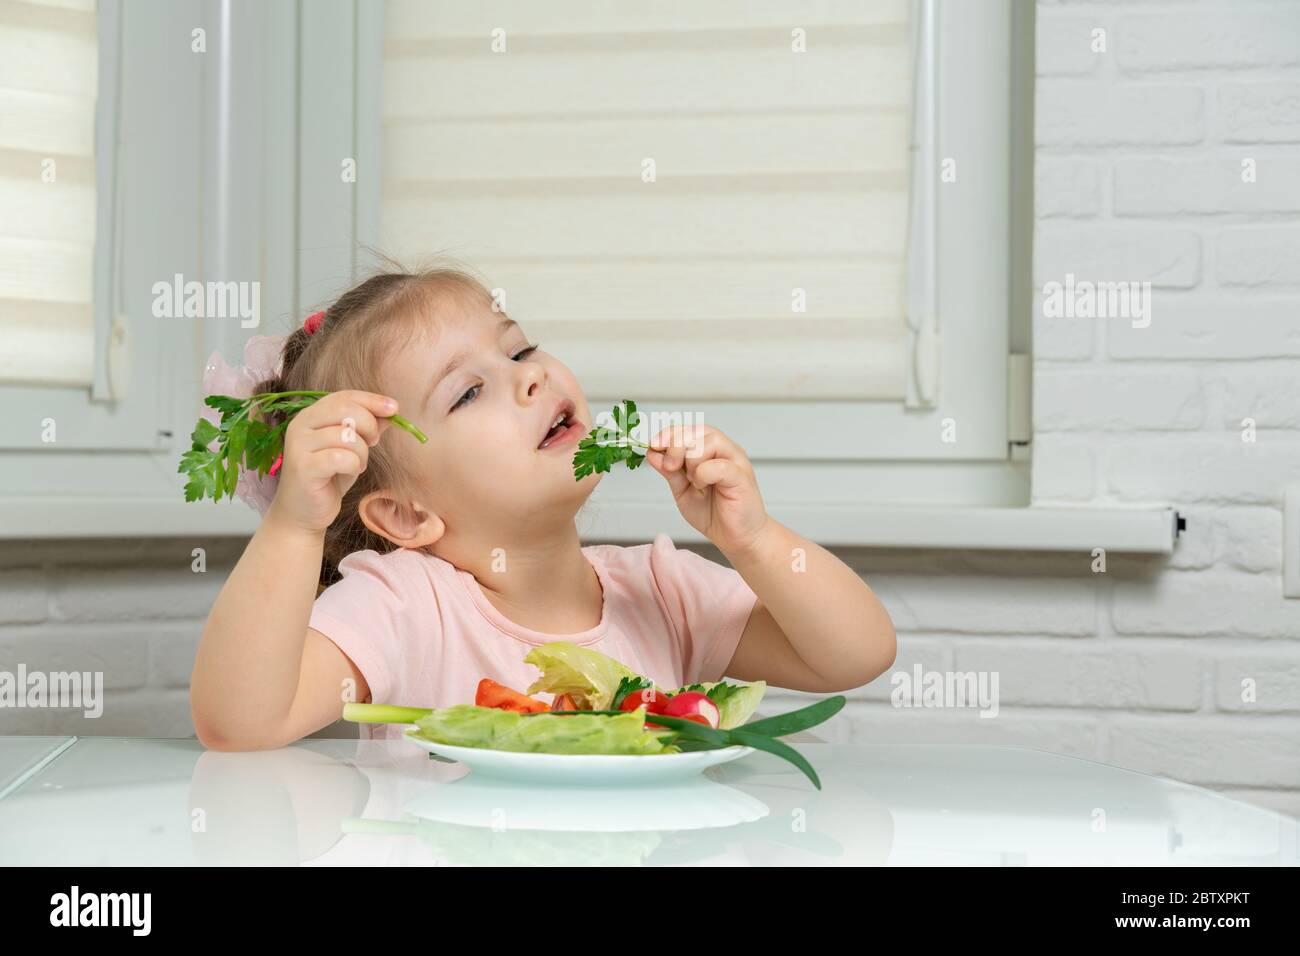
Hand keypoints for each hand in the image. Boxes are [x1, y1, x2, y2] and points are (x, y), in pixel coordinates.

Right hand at [265, 390, 393, 534]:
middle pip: (346, 410)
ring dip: (362, 453)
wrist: (303, 513)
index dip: (371, 400)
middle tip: (373, 443)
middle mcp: (300, 425)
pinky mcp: (303, 467)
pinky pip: (341, 458)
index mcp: (311, 415)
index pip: (344, 396)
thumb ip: (367, 428)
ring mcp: (298, 446)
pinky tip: (349, 472)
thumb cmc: (329, 477)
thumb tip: (390, 411)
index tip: (394, 408)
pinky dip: (353, 465)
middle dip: (369, 426)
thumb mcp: (353, 448)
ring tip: (356, 465)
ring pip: (348, 436)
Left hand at [645, 423, 769, 556]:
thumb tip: (652, 453)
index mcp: (711, 451)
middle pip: (699, 431)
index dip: (669, 434)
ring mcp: (736, 461)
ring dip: (692, 461)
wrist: (736, 538)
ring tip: (693, 481)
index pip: (689, 429)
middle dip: (676, 445)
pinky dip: (703, 475)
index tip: (653, 445)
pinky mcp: (741, 477)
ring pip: (709, 442)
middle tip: (670, 467)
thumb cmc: (714, 513)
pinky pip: (719, 465)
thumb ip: (670, 471)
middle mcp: (725, 451)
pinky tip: (703, 487)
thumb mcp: (682, 490)